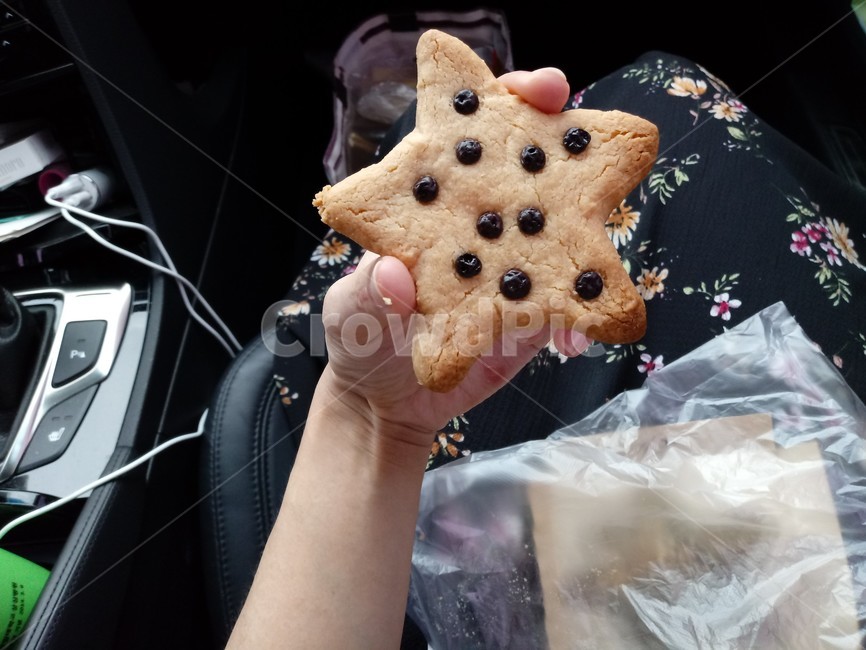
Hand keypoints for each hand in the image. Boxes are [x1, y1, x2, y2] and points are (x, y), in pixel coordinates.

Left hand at [317, 68, 588, 452]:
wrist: (386, 404)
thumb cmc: (359, 340)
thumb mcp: (350, 313)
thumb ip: (369, 294)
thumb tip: (393, 276)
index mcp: (434, 199)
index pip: (475, 131)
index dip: (508, 101)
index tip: (537, 91)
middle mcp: (483, 219)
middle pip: (539, 164)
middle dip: (574, 143)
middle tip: (597, 144)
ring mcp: (515, 263)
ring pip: (568, 229)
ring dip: (594, 237)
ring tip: (598, 261)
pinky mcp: (535, 311)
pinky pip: (574, 303)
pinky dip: (585, 317)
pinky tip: (576, 342)